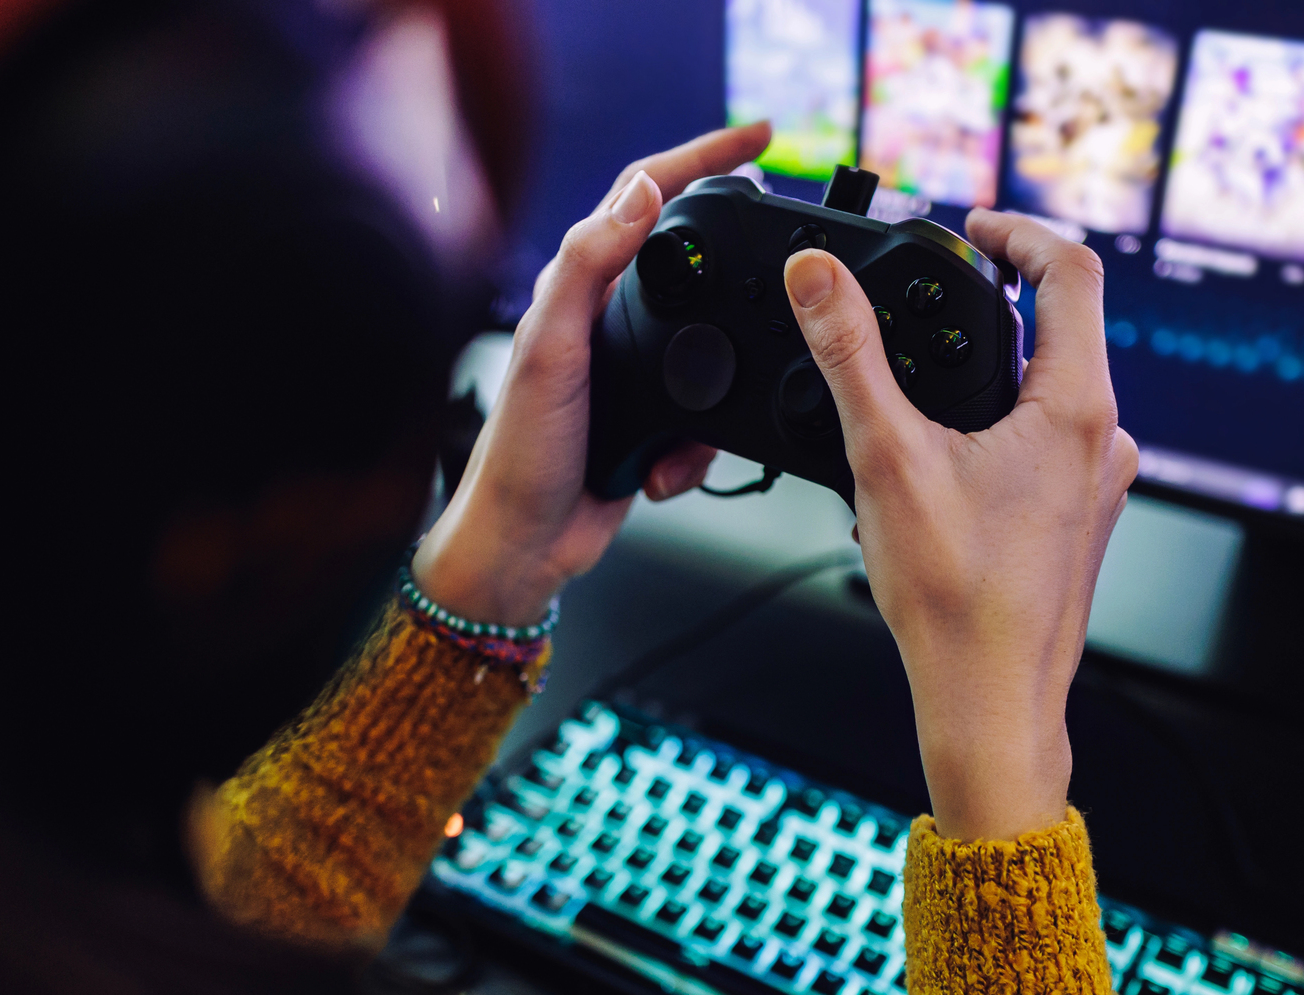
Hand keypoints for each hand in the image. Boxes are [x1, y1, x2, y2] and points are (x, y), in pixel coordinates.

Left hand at [413, 123, 773, 624]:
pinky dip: (694, 450)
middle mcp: (603, 320)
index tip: (758, 140)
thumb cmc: (520, 452)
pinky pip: (704, 418)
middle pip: (687, 260)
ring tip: (693, 430)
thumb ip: (588, 266)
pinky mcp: (650, 419)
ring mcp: (630, 370)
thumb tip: (638, 194)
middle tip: (783, 252)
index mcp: (577, 287)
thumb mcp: (552, 348)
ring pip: (709, 349)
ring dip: (716, 392)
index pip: (643, 198)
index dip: (700, 159)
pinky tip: (663, 469)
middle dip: (734, 264)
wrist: (525, 545)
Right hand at [783, 212, 1136, 842]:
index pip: (1073, 272)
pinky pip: (1046, 448)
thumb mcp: (885, 458)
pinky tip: (940, 466)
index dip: (1019, 231)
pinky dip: (998, 431)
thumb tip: (815, 278)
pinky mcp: (1078, 522)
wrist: (990, 704)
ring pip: (1051, 394)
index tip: (973, 226)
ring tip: (924, 388)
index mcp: (1077, 408)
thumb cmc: (955, 600)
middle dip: (994, 306)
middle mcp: (1104, 441)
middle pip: (1062, 331)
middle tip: (933, 299)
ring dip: (993, 374)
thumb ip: (848, 354)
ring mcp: (1098, 485)